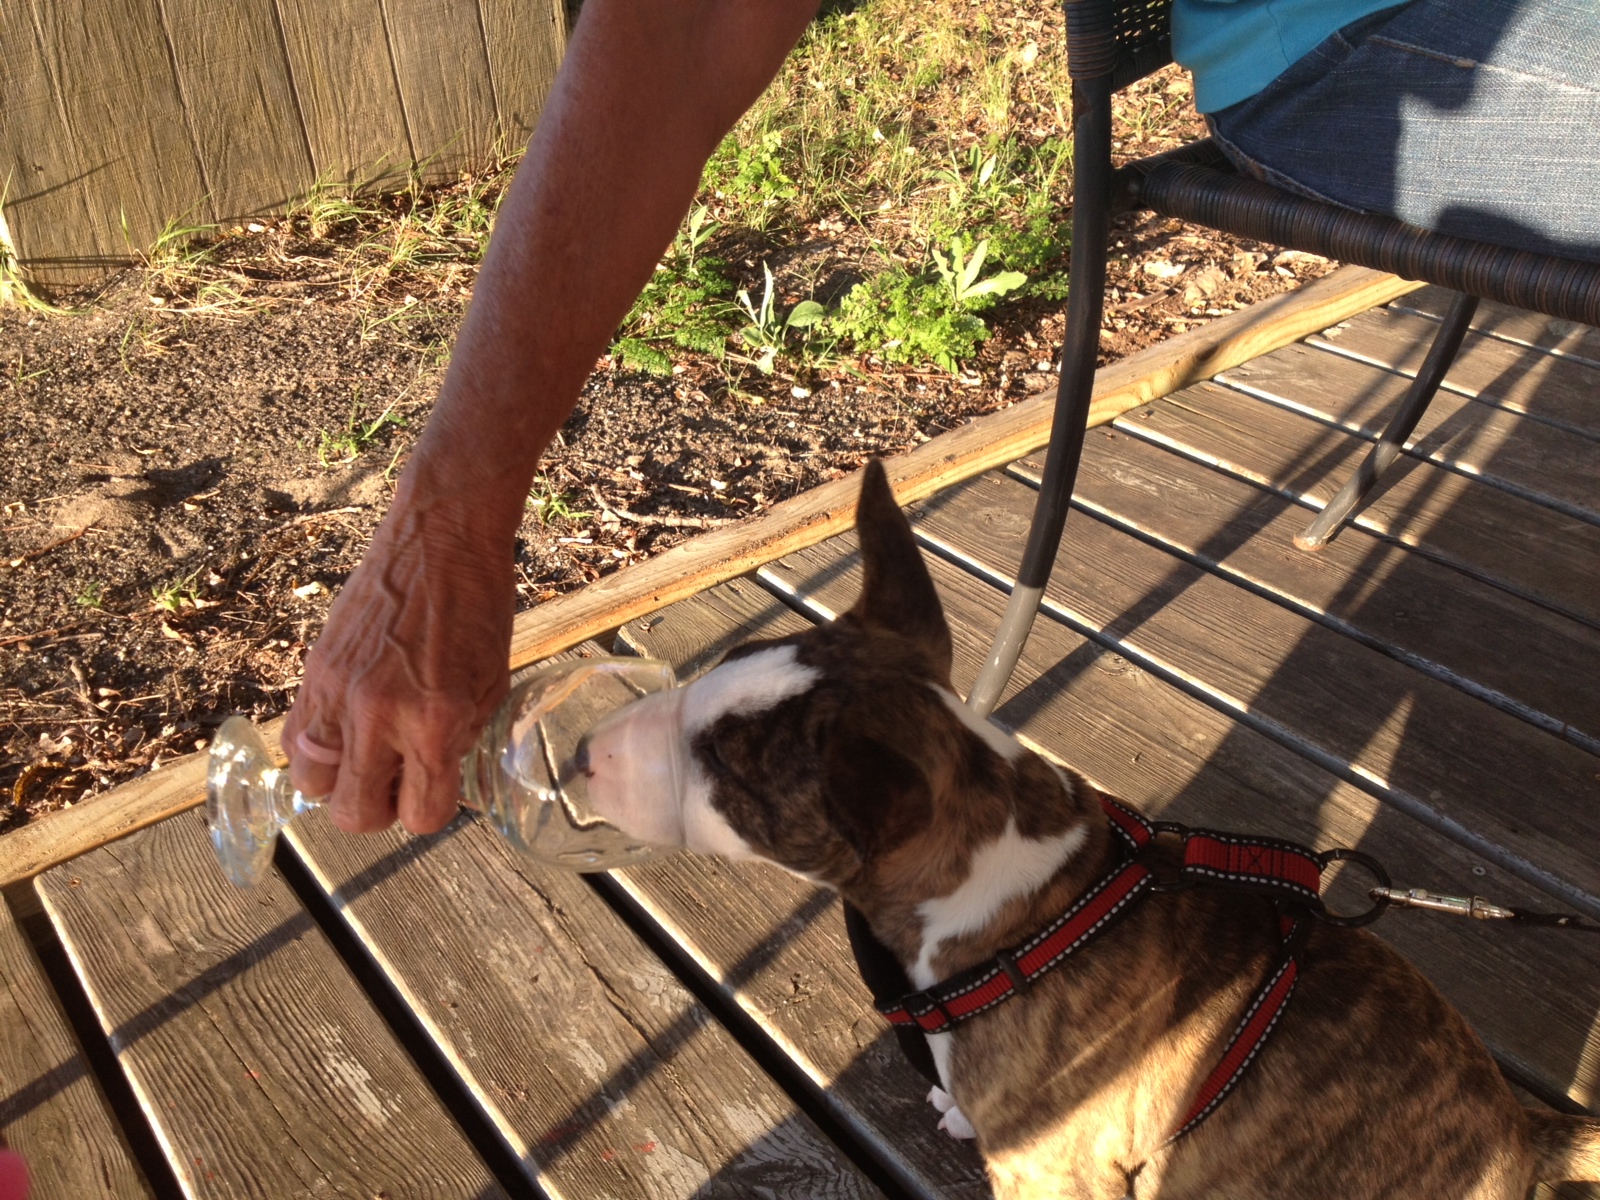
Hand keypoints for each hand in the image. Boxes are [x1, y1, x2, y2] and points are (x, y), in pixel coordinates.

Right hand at [282, 483, 515, 834]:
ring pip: (311, 786)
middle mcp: (380, 715)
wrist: (442, 539)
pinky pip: (294, 741)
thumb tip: (434, 780)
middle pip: (354, 814)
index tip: (436, 790)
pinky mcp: (314, 670)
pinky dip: (316, 749)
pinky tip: (345, 729)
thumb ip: (458, 741)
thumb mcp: (491, 684)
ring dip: (341, 782)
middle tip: (399, 780)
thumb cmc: (479, 607)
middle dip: (380, 808)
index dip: (431, 809)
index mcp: (436, 722)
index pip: (421, 816)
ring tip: (368, 755)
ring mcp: (339, 693)